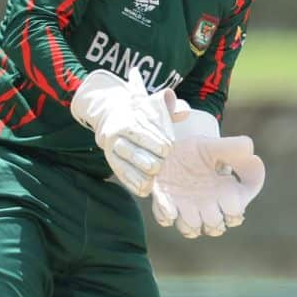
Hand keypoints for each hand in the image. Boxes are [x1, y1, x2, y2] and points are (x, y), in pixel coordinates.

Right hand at [68, 68, 174, 196]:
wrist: (115, 117)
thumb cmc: (144, 113)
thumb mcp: (155, 105)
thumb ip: (172, 107)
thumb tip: (184, 111)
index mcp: (126, 120)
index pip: (139, 131)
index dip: (153, 140)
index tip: (168, 148)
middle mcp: (115, 136)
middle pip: (128, 150)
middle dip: (143, 159)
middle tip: (159, 166)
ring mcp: (112, 151)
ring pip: (121, 165)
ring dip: (136, 175)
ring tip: (151, 182)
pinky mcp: (112, 163)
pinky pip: (120, 175)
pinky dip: (131, 184)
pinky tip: (144, 191)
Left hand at [151, 108, 266, 238]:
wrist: (170, 148)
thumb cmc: (197, 149)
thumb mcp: (216, 145)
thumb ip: (237, 148)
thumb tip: (253, 157)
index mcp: (225, 193)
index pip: (236, 214)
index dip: (235, 210)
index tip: (228, 190)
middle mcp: (208, 205)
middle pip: (215, 227)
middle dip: (212, 220)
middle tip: (206, 202)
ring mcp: (186, 208)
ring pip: (192, 230)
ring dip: (189, 223)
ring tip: (186, 207)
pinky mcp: (166, 205)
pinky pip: (166, 219)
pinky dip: (167, 215)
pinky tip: (169, 203)